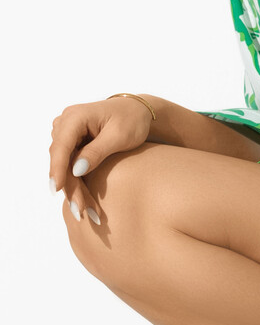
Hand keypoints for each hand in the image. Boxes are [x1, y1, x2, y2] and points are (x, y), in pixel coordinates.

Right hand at [49, 96, 154, 225]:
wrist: (137, 112)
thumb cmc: (132, 120)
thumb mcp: (119, 136)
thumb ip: (97, 151)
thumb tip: (76, 170)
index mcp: (75, 116)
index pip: (61, 146)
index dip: (58, 169)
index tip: (57, 189)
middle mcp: (65, 124)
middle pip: (61, 160)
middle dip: (70, 187)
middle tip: (80, 211)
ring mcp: (66, 134)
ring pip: (64, 167)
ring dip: (73, 189)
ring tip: (84, 212)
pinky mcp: (71, 144)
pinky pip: (70, 166)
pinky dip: (78, 183)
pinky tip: (84, 202)